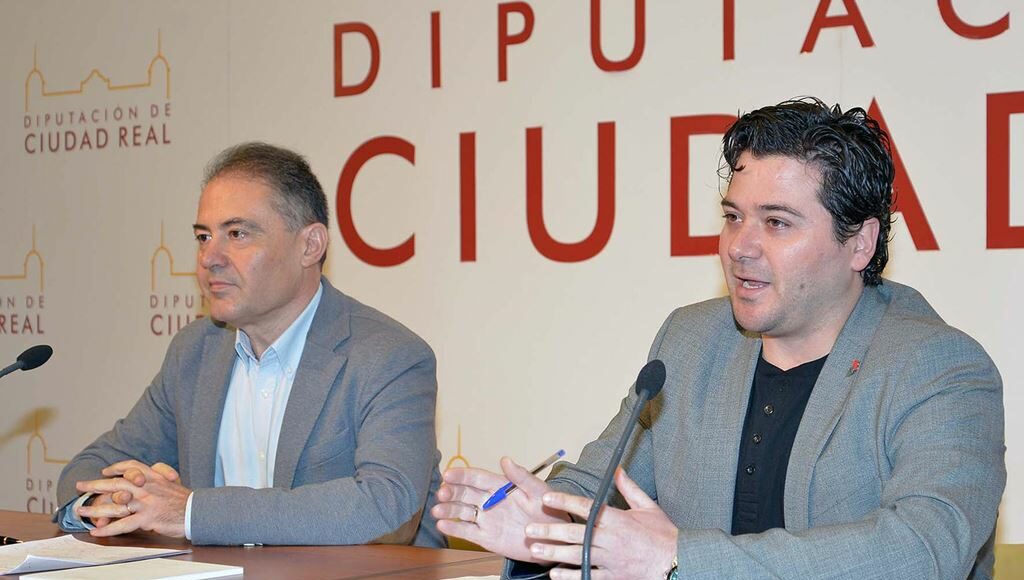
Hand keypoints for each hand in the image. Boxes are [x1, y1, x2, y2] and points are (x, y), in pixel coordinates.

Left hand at [76, 460, 189, 537]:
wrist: (196, 512)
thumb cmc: (185, 498)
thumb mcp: (173, 480)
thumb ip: (161, 473)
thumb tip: (153, 467)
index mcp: (153, 477)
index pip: (132, 466)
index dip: (117, 467)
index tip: (106, 470)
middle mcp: (147, 488)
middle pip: (116, 483)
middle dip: (95, 485)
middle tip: (81, 486)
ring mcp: (145, 503)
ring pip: (115, 504)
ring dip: (95, 509)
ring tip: (80, 512)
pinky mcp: (146, 519)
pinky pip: (122, 524)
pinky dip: (107, 529)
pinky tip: (97, 531)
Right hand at [432, 456, 570, 562]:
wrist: (555, 539)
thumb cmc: (549, 510)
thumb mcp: (538, 492)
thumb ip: (521, 477)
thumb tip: (505, 459)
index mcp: (500, 487)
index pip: (477, 478)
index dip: (462, 475)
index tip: (448, 474)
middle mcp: (490, 501)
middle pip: (465, 494)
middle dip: (451, 492)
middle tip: (442, 492)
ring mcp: (487, 519)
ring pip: (462, 512)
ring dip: (448, 510)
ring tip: (437, 511)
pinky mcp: (486, 538)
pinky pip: (467, 532)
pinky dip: (454, 528)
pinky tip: (442, 525)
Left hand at [524, 468, 677, 579]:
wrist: (677, 563)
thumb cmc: (663, 536)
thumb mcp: (648, 507)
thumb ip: (629, 488)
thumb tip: (617, 470)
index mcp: (618, 520)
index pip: (586, 507)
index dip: (564, 501)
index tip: (546, 498)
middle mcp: (611, 539)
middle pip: (575, 533)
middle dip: (550, 530)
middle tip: (530, 528)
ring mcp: (610, 560)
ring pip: (576, 555)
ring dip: (554, 552)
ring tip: (535, 549)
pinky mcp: (613, 576)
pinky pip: (587, 576)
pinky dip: (570, 576)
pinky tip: (555, 574)